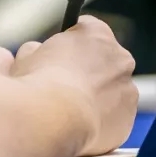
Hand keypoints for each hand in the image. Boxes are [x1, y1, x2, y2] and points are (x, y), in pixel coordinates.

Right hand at [10, 16, 137, 156]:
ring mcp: (128, 91)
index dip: (70, 44)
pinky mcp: (128, 120)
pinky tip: (79, 126)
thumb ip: (38, 49)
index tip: (58, 55)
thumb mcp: (27, 55)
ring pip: (113, 91)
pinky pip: (115, 118)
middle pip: (105, 61)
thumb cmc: (38, 83)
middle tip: (63, 85)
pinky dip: (100, 121)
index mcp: (96, 33)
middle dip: (88, 70)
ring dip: (97, 97)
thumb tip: (36, 54)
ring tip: (70, 110)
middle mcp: (120, 58)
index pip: (87, 30)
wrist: (53, 120)